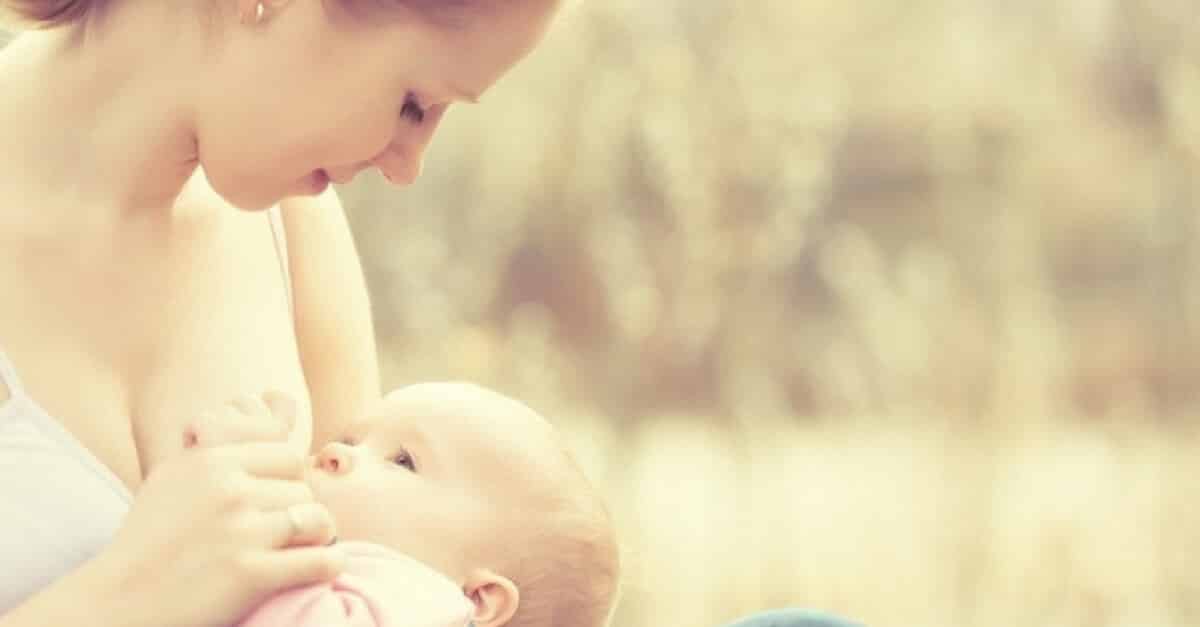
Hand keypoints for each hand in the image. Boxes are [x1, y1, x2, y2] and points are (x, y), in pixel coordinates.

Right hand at [93, 398, 341, 626]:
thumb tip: (280, 406)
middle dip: (298, 509)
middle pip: (303, 487)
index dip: (286, 478)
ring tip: (299, 549)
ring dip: (315, 538)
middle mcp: (228, 490)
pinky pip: (322, 561)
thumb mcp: (175, 476)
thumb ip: (221, 444)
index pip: (287, 453)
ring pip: (317, 520)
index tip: (275, 500)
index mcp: (211, 460)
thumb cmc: (150, 539)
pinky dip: (326, 567)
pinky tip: (314, 570)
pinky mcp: (251, 573)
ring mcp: (241, 531)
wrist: (118, 601)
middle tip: (281, 532)